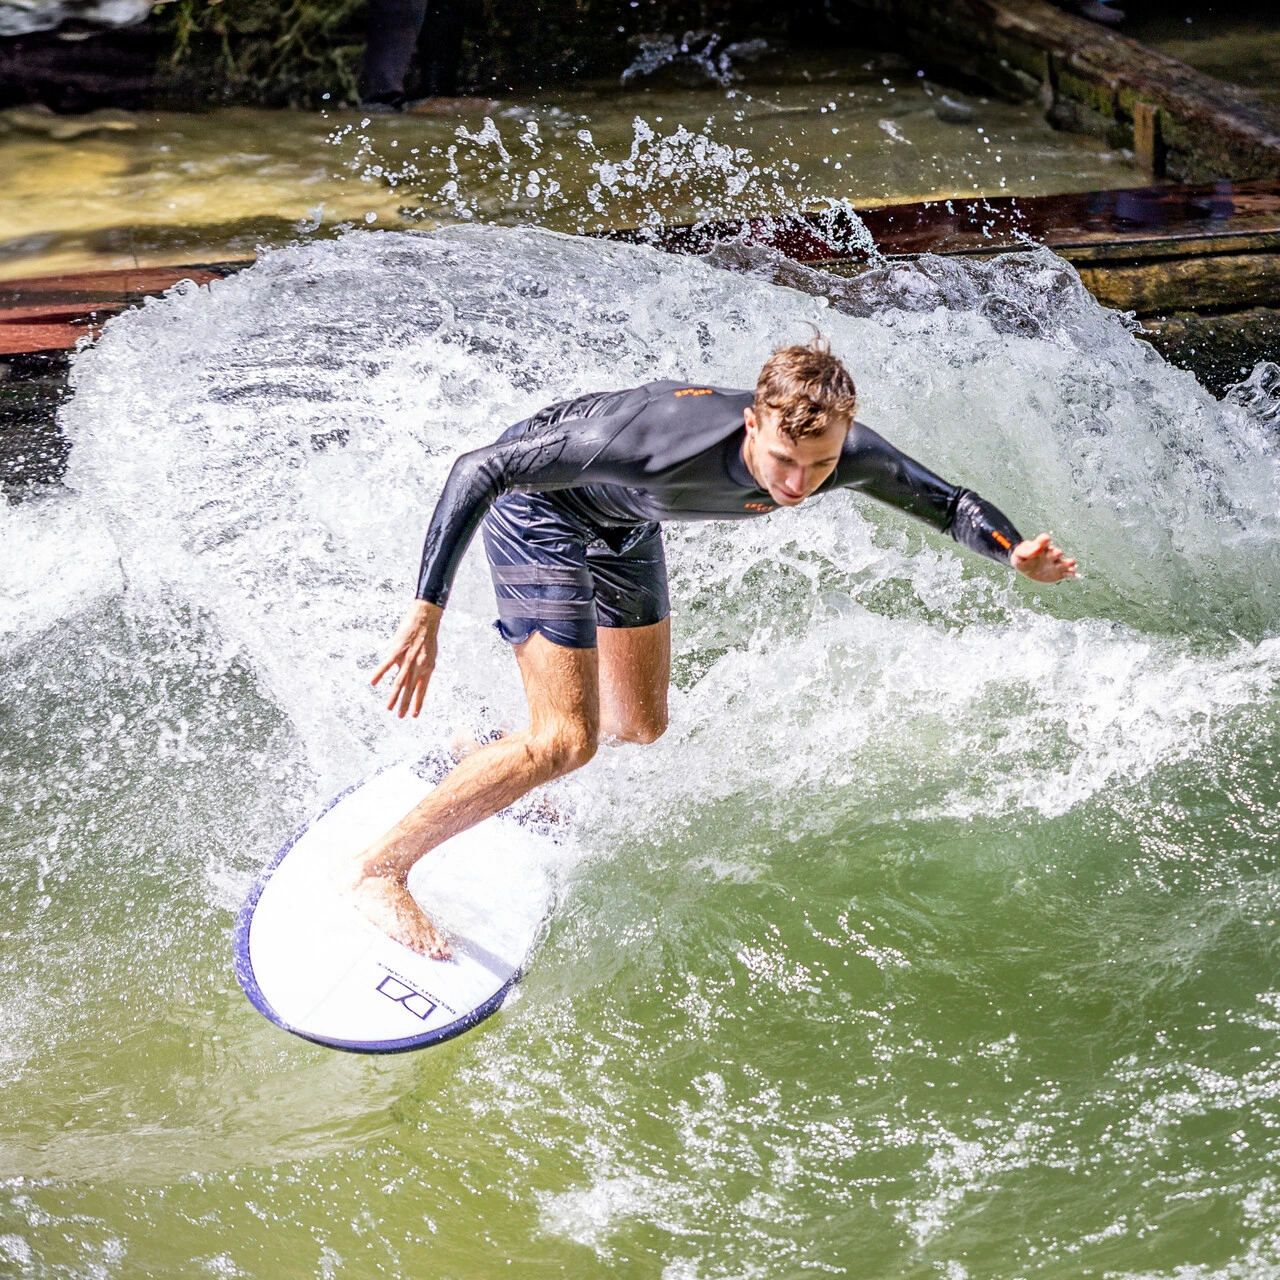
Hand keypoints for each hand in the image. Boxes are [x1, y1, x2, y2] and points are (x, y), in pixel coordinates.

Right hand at [371, 600, 442, 717]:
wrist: (425, 619)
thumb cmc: (428, 636)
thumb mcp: (431, 655)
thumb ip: (423, 667)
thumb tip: (417, 677)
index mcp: (427, 668)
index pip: (422, 690)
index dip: (418, 703)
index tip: (414, 715)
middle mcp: (417, 667)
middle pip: (409, 690)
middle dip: (405, 704)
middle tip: (400, 717)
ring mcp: (406, 660)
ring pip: (399, 682)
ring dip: (394, 696)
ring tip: (389, 708)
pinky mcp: (397, 652)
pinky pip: (386, 665)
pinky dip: (379, 674)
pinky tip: (373, 683)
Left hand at [1010, 532, 1077, 582]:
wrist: (1027, 569)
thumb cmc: (1023, 559)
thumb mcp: (1019, 555)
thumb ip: (1026, 551)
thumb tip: (1037, 547)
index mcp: (1040, 547)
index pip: (1042, 541)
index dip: (1043, 539)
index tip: (1045, 538)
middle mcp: (1051, 554)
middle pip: (1054, 552)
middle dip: (1056, 553)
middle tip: (1058, 552)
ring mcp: (1056, 563)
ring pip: (1063, 563)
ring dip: (1067, 563)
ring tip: (1071, 562)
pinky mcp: (1060, 573)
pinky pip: (1068, 573)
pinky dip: (1072, 574)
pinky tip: (1076, 574)